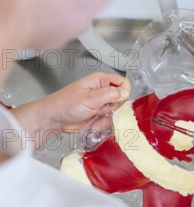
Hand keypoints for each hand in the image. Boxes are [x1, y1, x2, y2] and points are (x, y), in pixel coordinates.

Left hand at [12, 72, 129, 148]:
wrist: (55, 119)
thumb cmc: (67, 104)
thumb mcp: (90, 98)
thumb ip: (110, 94)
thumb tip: (126, 92)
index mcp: (101, 81)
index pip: (123, 83)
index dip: (123, 92)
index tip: (115, 101)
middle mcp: (102, 91)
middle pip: (121, 99)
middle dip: (114, 108)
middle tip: (103, 110)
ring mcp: (101, 104)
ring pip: (116, 112)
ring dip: (107, 118)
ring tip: (95, 118)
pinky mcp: (98, 115)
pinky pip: (109, 121)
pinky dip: (103, 124)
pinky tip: (93, 124)